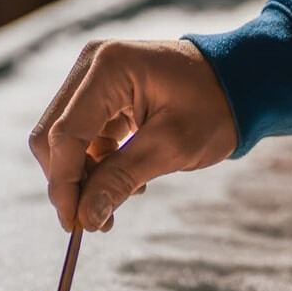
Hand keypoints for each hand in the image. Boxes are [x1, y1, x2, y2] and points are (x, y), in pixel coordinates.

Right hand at [29, 39, 236, 231]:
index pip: (65, 134)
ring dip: (82, 179)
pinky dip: (95, 167)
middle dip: (68, 183)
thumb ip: (122, 179)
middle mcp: (90, 66)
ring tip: (114, 205)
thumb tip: (85, 218)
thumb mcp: (172, 147)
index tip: (75, 224)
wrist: (239, 82)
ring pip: (63, 142)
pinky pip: (81, 139)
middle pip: (52, 136)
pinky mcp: (98, 96)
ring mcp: (92, 79)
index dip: (64, 184)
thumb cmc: (214, 107)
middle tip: (93, 221)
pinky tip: (125, 182)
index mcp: (108, 68)